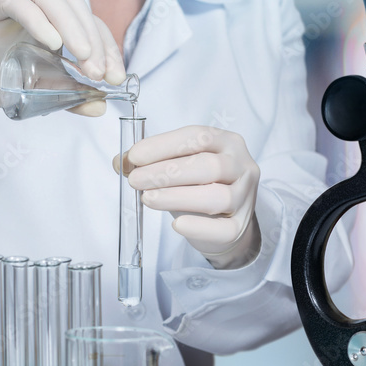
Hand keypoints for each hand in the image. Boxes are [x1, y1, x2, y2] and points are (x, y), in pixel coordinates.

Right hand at [0, 0, 125, 114]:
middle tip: (98, 72)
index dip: (108, 49)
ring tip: (81, 54)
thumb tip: (101, 107)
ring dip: (71, 24)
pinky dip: (37, 19)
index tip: (115, 77)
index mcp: (58, 19)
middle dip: (92, 38)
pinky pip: (17, 1)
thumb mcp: (41, 91)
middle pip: (75, 5)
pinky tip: (52, 44)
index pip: (91, 25)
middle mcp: (40, 4)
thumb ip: (71, 96)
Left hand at [116, 126, 261, 269]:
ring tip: (147, 199)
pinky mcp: (241, 226)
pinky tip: (176, 224)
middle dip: (166, 172)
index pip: (198, 136)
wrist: (223, 221)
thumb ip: (151, 161)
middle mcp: (242, 165)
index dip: (164, 145)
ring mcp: (245, 197)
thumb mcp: (177, 166)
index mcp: (226, 141)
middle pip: (208, 166)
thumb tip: (120, 162)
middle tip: (136, 180)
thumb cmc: (198, 186)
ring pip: (217, 196)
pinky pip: (223, 229)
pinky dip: (198, 227)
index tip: (134, 156)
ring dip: (177, 197)